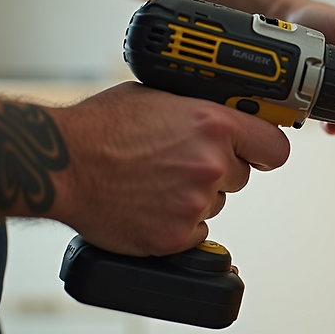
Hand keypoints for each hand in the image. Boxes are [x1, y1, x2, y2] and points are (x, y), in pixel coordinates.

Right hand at [49, 82, 289, 255]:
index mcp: (212, 124)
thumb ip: (199, 110)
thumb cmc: (99, 128)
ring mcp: (195, 203)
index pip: (274, 147)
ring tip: (155, 182)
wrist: (60, 165)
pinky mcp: (176, 235)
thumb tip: (223, 114)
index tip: (257, 152)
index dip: (264, 150)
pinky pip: (196, 231)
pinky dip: (178, 223)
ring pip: (216, 203)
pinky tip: (149, 205)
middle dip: (219, 170)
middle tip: (179, 163)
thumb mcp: (158, 97)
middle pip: (241, 176)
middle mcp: (210, 164)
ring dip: (196, 196)